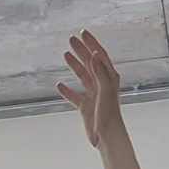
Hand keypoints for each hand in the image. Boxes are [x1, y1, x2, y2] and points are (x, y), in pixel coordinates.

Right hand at [58, 31, 122, 148]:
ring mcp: (92, 94)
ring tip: (65, 54)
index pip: (99, 55)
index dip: (91, 43)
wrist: (106, 135)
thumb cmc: (109, 112)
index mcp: (109, 76)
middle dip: (80, 50)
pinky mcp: (84, 106)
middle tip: (70, 40)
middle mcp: (101, 83)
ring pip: (81, 75)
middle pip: (89, 62)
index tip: (82, 33)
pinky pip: (73, 95)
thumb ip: (100, 71)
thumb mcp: (105, 89)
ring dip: (74, 65)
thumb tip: (93, 53)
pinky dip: (66, 90)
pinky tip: (59, 85)